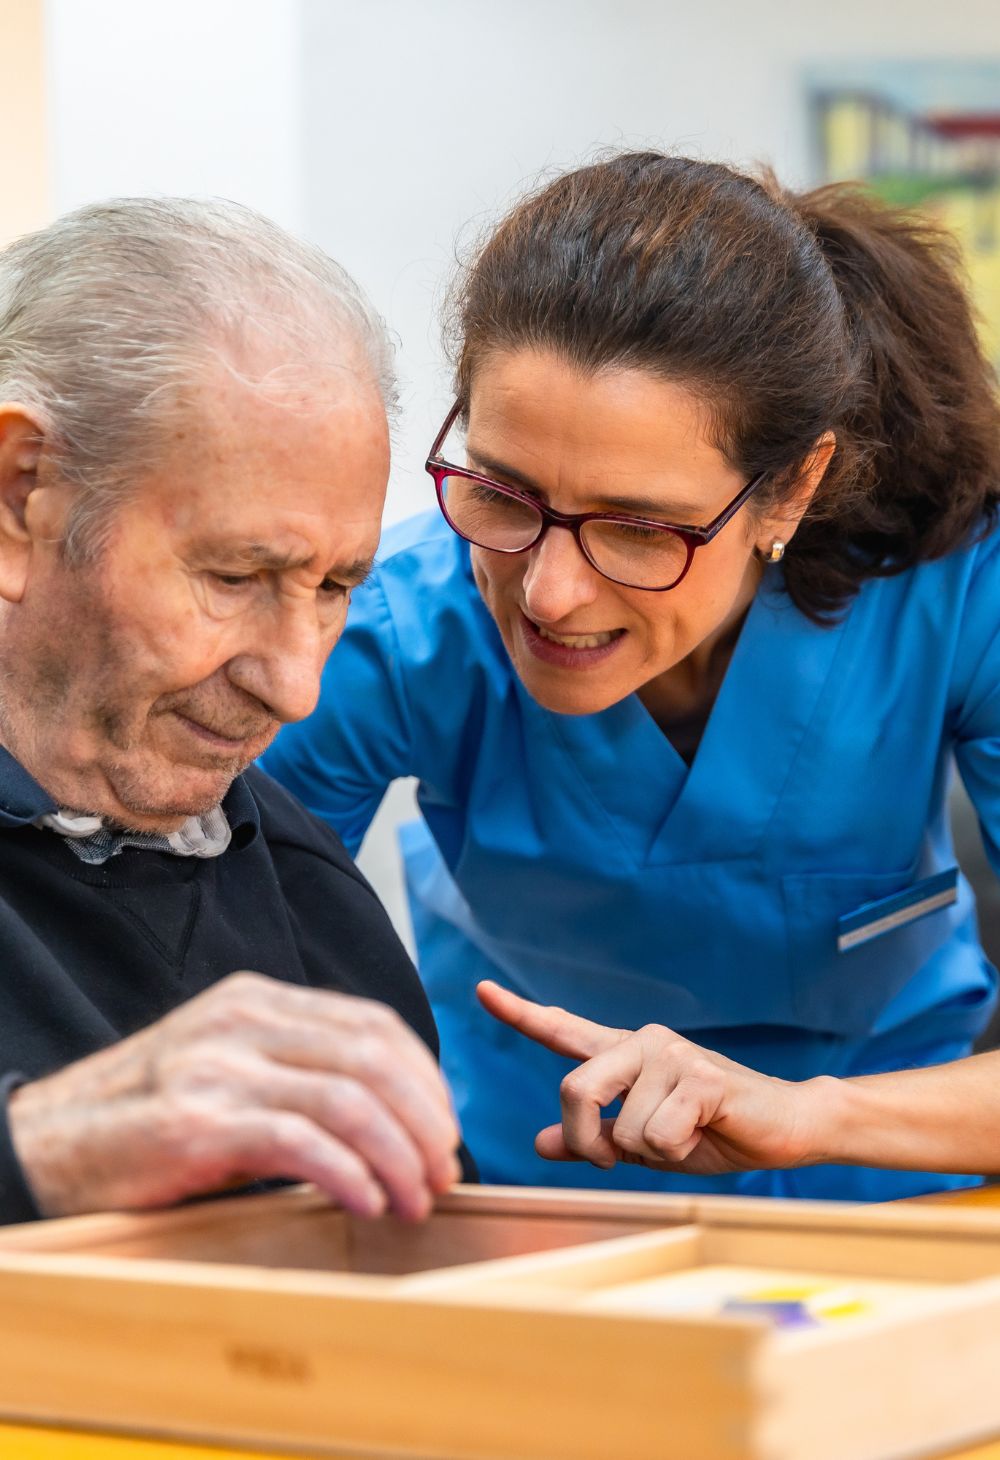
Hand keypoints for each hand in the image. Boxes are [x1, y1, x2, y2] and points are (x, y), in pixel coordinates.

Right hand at [9, 972, 461, 1221]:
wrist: (50, 1144)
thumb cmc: (150, 1117)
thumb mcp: (227, 1068)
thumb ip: (296, 1070)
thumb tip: (392, 1116)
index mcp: (256, 1000)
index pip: (371, 1022)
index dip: (425, 1077)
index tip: (445, 1127)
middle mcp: (242, 1021)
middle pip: (372, 1056)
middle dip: (425, 1119)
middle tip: (444, 1171)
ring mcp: (219, 1068)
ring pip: (349, 1098)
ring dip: (400, 1156)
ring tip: (418, 1199)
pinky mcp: (198, 1123)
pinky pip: (301, 1143)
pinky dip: (351, 1175)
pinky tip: (369, 1203)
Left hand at [477, 981, 829, 1175]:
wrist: (785, 1128)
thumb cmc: (714, 1132)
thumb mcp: (643, 1142)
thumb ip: (595, 1138)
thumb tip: (541, 1142)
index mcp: (625, 1055)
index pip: (564, 1030)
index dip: (520, 1013)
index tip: (482, 990)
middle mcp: (643, 1043)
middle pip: (574, 1089)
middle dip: (588, 1140)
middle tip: (613, 1159)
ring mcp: (671, 1054)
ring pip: (621, 1128)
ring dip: (648, 1153)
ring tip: (684, 1137)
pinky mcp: (700, 1077)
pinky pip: (657, 1135)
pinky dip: (676, 1152)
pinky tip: (704, 1133)